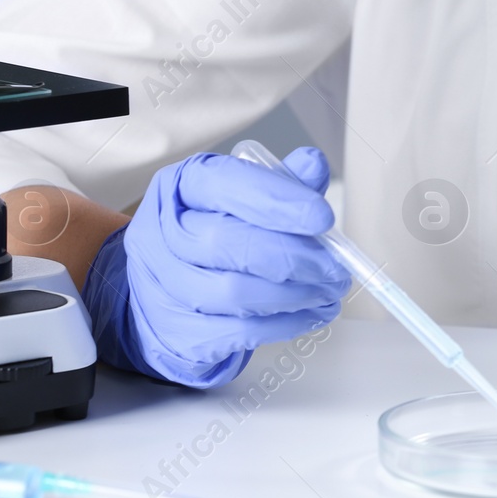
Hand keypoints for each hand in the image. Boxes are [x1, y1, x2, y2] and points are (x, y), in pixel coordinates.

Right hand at [81, 148, 350, 386]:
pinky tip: (310, 314)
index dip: (277, 200)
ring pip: (232, 292)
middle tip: (336, 267)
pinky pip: (236, 331)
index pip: (224, 184)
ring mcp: (161, 286)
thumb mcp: (243, 200)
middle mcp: (160, 232)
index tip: (323, 218)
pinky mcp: (176, 330)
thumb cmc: (215, 238)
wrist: (173, 295)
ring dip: (294, 294)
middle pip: (225, 242)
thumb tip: (311, 165)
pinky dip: (284, 324)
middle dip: (293, 256)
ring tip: (328, 291)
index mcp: (180, 187)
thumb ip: (280, 183)